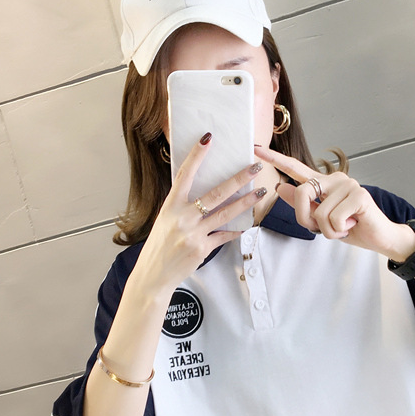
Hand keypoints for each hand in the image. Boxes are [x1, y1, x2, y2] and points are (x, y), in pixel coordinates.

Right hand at [135, 135, 265, 294]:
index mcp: (170, 207)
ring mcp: (193, 234)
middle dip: (237, 178)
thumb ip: (181, 208)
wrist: (153, 276)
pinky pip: (224, 236)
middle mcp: (182, 218)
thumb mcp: (164, 221)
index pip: (185, 175)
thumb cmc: (158, 248)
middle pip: (215, 193)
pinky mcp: (202, 249)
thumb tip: (200, 194)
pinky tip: (247, 224)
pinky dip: (235, 231)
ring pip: (225, 214)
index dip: (196, 156)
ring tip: (260, 192)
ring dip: (245, 202)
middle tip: (254, 166)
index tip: (208, 139)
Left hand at [253, 145, 414, 260]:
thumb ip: (302, 204)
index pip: (296, 168)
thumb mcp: (321, 219)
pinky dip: (339, 230)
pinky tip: (352, 225)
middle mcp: (335, 178)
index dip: (275, 159)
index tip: (256, 149)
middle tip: (322, 229)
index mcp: (324, 183)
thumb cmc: (350, 227)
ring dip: (328, 230)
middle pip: (302, 193)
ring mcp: (348, 184)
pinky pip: (334, 219)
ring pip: (319, 213)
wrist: (378, 237)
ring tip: (344, 227)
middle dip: (306, 219)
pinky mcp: (359, 195)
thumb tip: (281, 187)